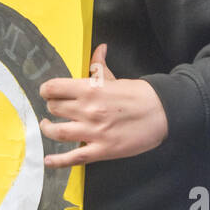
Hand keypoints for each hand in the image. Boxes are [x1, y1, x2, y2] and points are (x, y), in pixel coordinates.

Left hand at [39, 43, 167, 166]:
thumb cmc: (140, 95)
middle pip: (54, 108)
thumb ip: (100, 65)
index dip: (46, 90)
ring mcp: (93, 132)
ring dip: (47, 129)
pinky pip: (73, 157)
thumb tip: (99, 48)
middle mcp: (88, 110)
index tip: (47, 92)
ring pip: (57, 132)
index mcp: (90, 89)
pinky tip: (48, 160)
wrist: (163, 113)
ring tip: (47, 126)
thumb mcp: (116, 78)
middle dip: (51, 107)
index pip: (54, 88)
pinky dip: (57, 161)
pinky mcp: (102, 150)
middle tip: (54, 108)